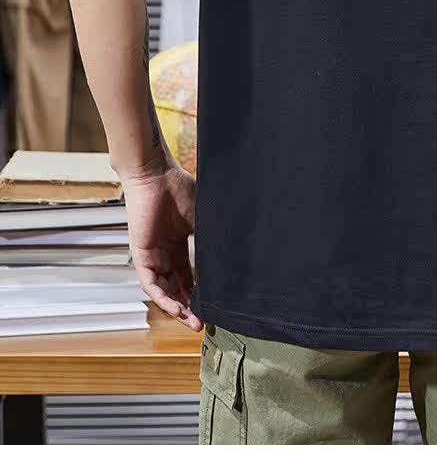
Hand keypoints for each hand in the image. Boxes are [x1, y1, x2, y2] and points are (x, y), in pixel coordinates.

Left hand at [121, 161, 203, 330]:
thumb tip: (232, 257)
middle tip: (204, 322)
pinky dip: (163, 298)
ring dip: (177, 308)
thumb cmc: (178, 189)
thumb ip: (210, 239)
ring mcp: (152, 255)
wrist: (156, 175)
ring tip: (193, 321)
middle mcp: (165, 253)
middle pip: (176, 288)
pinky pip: (150, 284)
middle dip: (189, 307)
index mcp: (179, 244)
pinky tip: (177, 309)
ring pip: (163, 290)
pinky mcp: (141, 255)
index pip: (189, 276)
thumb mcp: (201, 219)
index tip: (214, 306)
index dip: (200, 292)